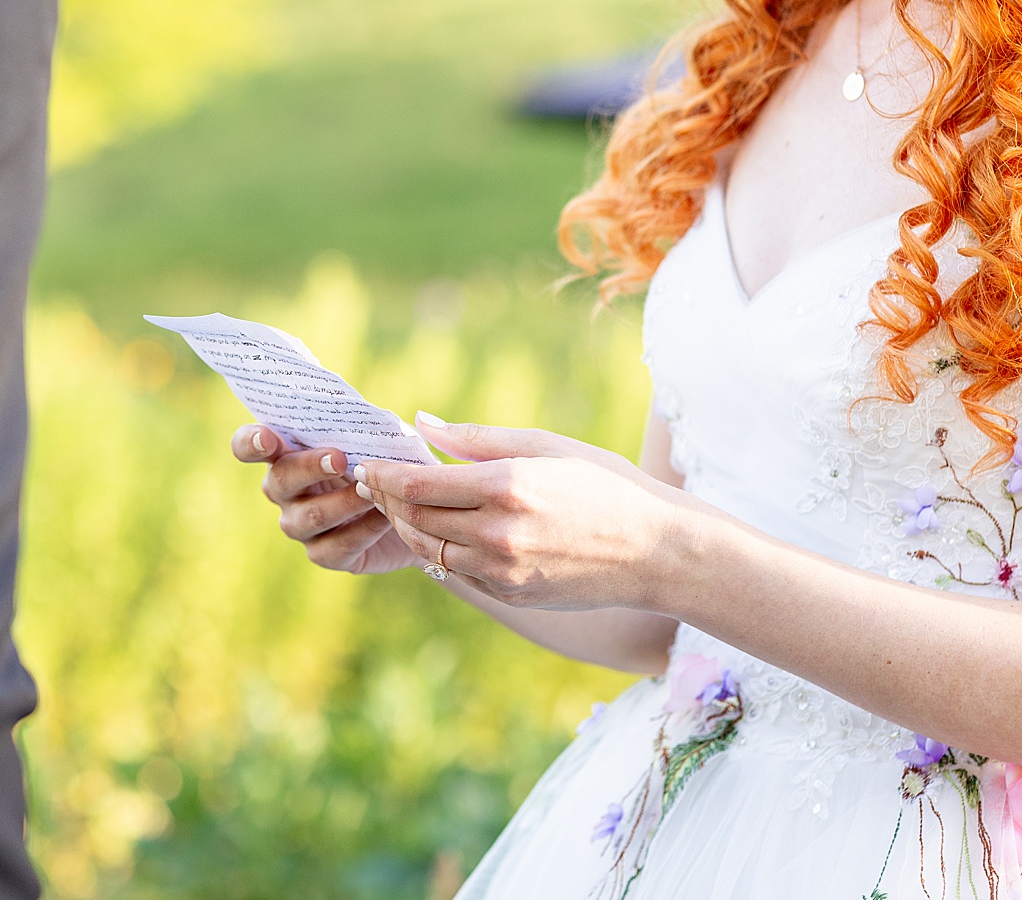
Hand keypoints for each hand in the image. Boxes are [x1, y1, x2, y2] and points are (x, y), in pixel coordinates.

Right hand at [232, 425, 419, 574]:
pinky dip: (363, 530)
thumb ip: (357, 426)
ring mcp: (300, 525)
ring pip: (310, 516)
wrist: (410, 508)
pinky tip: (385, 518)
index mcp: (285, 454)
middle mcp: (284, 492)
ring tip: (372, 491)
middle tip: (340, 459)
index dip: (250, 442)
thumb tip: (361, 417)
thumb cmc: (382, 461)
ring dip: (343, 502)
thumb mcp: (371, 438)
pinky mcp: (325, 554)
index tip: (267, 439)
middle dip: (309, 467)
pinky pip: (337, 546)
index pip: (247, 445)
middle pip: (280, 479)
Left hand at [354, 416, 698, 609]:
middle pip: (415, 520)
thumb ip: (476, 439)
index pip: (417, 486)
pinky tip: (436, 530)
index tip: (366, 464)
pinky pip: (457, 573)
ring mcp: (503, 573)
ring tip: (397, 506)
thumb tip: (422, 424)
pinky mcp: (510, 597)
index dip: (383, 476)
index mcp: (507, 487)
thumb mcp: (544, 445)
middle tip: (371, 482)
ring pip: (428, 551)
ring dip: (405, 528)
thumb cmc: (604, 484)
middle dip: (385, 500)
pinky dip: (437, 551)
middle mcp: (499, 535)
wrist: (655, 552)